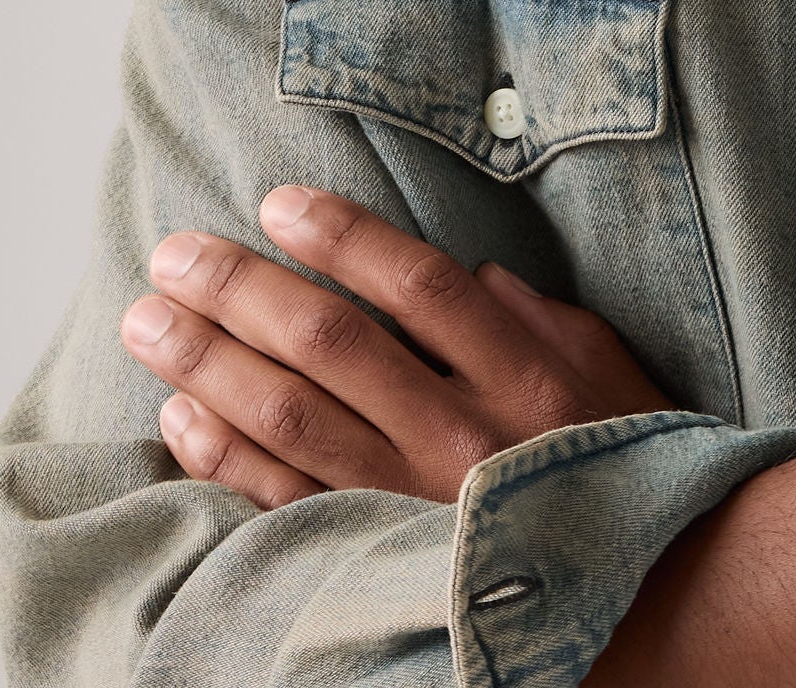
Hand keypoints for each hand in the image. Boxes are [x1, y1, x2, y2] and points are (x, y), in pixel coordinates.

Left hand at [121, 185, 670, 508]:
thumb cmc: (624, 459)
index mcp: (526, 375)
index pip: (419, 286)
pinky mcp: (378, 558)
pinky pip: (282, 503)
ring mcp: (414, 503)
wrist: (646, 592)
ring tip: (150, 319)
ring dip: (208, 364)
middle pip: (333, 346)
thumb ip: (536, 315)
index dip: (345, 238)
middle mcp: (463, 436)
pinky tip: (179, 412)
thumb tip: (468, 272)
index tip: (281, 202)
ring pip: (291, 420)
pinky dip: (223, 456)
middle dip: (244, 290)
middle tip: (177, 253)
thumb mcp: (607, 367)